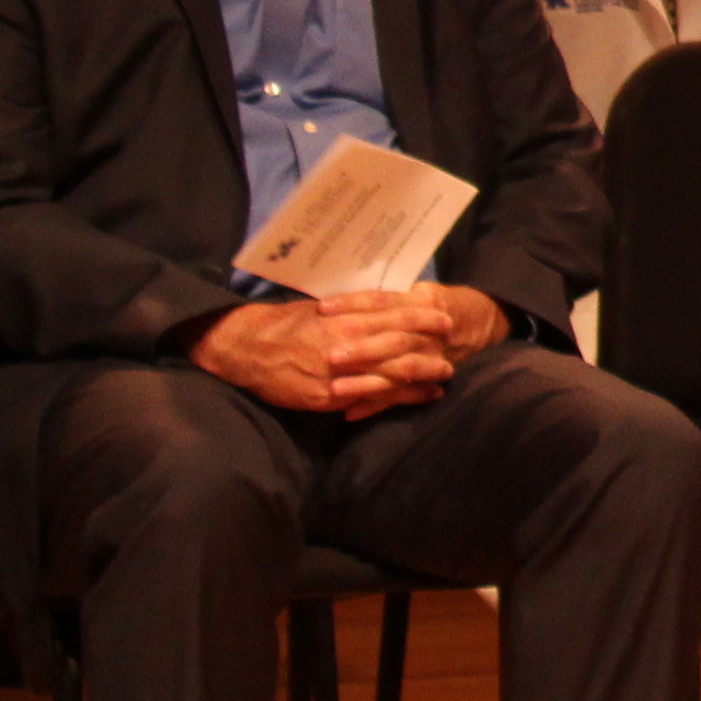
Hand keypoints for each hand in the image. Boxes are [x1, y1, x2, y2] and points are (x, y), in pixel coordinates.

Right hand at [189, 287, 472, 416]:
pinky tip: (421, 396)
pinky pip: (373, 397)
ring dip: (423, 375)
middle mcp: (348, 344)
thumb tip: (385, 303)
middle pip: (401, 346)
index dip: (423, 318)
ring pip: (393, 373)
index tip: (445, 319)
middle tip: (453, 351)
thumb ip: (354, 309)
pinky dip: (400, 397)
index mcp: (347, 318)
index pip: (395, 315)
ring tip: (445, 376)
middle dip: (431, 349)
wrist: (248, 349)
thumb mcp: (322, 309)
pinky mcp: (331, 395)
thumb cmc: (286, 324)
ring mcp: (341, 372)